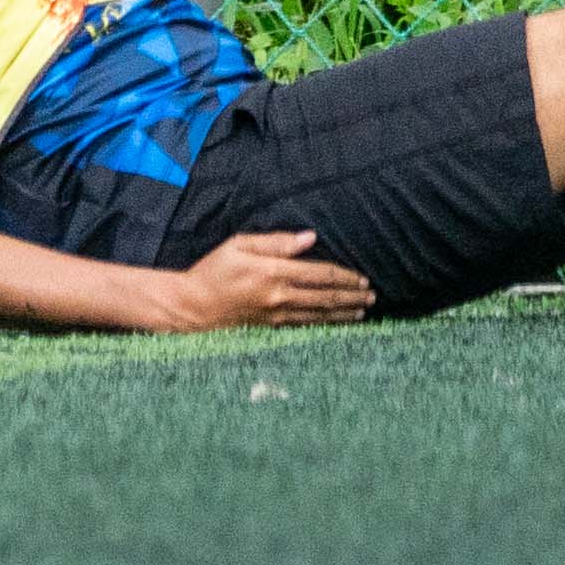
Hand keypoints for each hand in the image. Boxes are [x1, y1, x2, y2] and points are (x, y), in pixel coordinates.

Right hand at [157, 229, 374, 329]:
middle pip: (325, 296)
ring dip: (344, 312)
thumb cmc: (213, 270)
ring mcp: (276, 315)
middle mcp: (279, 296)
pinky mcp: (271, 327)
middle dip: (351, 296)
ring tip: (363, 310)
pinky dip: (326, 324)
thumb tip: (310, 238)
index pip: (319, 274)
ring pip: (319, 314)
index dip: (344, 276)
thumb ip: (276, 241)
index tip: (361, 278)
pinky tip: (337, 323)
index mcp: (273, 272)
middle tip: (372, 296)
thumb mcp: (239, 245)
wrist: (192, 306)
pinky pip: (306, 325)